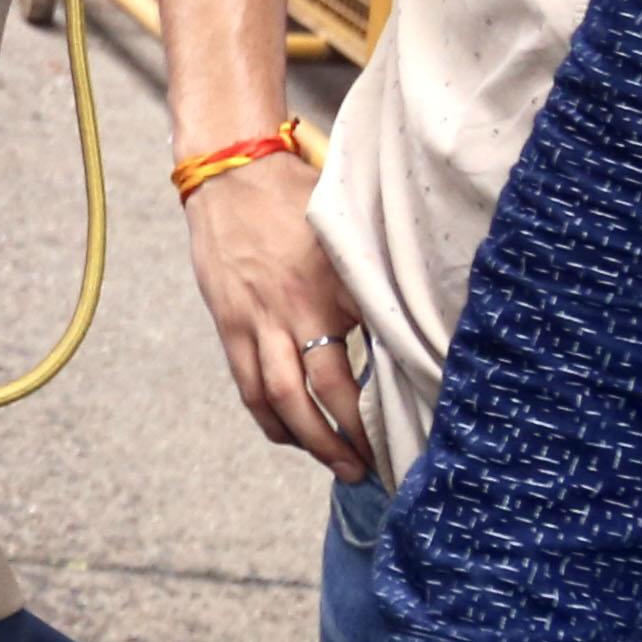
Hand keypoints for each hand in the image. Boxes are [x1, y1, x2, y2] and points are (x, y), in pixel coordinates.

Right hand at [185, 150, 372, 479]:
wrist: (231, 172)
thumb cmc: (298, 200)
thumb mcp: (348, 239)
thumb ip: (372, 284)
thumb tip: (412, 332)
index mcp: (332, 290)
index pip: (359, 368)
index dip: (375, 413)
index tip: (401, 437)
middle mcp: (293, 310)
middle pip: (314, 394)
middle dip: (340, 440)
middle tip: (365, 470)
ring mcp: (255, 318)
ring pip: (275, 397)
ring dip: (303, 438)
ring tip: (331, 463)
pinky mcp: (228, 320)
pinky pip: (245, 381)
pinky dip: (266, 415)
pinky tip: (286, 433)